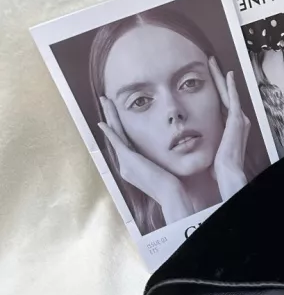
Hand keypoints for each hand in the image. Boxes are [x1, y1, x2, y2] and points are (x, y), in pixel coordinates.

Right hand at [97, 97, 192, 223]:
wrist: (170, 195)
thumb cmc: (170, 187)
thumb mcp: (160, 172)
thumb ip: (153, 164)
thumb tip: (157, 160)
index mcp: (131, 169)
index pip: (123, 144)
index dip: (118, 128)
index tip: (115, 116)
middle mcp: (125, 167)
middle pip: (116, 136)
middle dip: (110, 117)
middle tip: (105, 101)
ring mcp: (125, 164)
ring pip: (116, 134)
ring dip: (110, 116)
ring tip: (104, 100)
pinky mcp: (129, 160)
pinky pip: (117, 142)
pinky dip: (110, 132)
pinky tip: (102, 123)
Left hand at [208, 58, 250, 200]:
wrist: (228, 172)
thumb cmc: (219, 168)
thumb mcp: (212, 151)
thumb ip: (208, 143)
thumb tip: (195, 146)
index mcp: (232, 128)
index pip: (222, 105)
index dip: (216, 92)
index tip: (208, 80)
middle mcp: (238, 122)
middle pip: (226, 95)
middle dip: (218, 78)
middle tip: (211, 62)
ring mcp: (239, 120)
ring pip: (228, 93)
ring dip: (221, 77)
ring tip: (213, 62)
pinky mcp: (237, 119)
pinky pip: (233, 98)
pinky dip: (231, 85)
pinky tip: (228, 73)